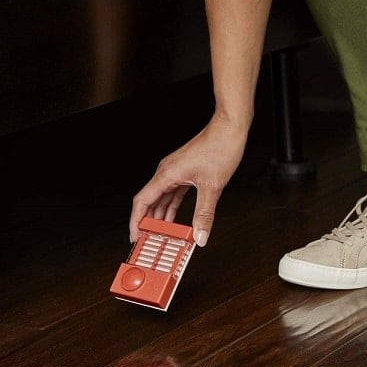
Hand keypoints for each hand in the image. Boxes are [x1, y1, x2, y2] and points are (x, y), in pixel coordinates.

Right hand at [129, 115, 246, 246]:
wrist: (230, 126)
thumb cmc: (220, 146)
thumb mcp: (212, 186)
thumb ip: (205, 214)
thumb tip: (200, 234)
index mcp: (167, 173)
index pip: (142, 201)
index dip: (136, 221)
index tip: (136, 236)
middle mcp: (167, 171)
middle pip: (150, 201)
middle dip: (148, 222)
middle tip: (149, 240)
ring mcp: (176, 171)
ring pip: (162, 198)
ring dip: (161, 215)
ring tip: (161, 233)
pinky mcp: (185, 171)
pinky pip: (173, 193)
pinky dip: (172, 207)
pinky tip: (174, 218)